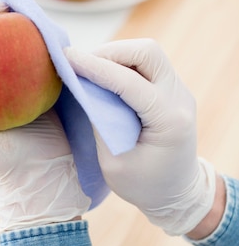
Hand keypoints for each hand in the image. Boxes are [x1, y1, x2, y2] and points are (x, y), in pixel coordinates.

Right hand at [65, 39, 215, 235]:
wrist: (178, 193)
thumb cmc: (144, 185)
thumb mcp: (113, 164)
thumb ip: (99, 123)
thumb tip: (83, 88)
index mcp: (169, 121)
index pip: (129, 82)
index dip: (95, 67)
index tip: (66, 58)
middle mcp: (180, 99)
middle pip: (147, 52)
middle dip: (110, 52)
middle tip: (82, 65)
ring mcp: (180, 91)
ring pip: (148, 53)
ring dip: (117, 55)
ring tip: (91, 71)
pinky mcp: (173, 89)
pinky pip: (148, 64)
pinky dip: (124, 63)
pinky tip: (106, 77)